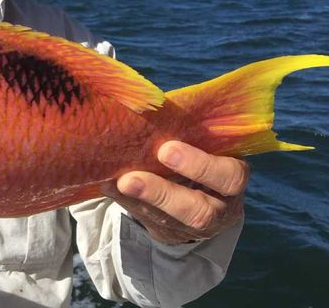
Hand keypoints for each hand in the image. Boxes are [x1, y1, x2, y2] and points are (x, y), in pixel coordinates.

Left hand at [103, 140, 248, 243]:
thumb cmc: (200, 153)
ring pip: (170, 222)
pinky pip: (149, 222)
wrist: (200, 188)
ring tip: (116, 183)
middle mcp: (220, 208)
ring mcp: (195, 226)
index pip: (230, 176)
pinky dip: (127, 203)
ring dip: (139, 201)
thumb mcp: (205, 144)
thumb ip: (187, 131)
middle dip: (162, 193)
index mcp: (232, 177)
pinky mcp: (171, 233)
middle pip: (200, 211)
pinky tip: (109, 186)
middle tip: (130, 178)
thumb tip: (149, 109)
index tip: (166, 149)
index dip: (200, 165)